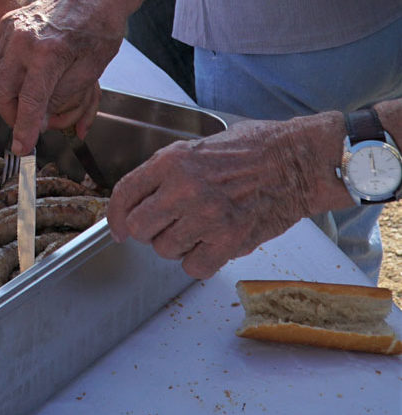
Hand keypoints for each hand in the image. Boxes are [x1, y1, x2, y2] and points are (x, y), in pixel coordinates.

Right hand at [0, 0, 124, 154]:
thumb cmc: (99, 30)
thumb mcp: (91, 71)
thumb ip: (61, 97)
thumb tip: (38, 118)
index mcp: (48, 52)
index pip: (29, 102)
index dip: (24, 129)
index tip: (21, 148)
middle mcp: (23, 39)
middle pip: (0, 91)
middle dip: (11, 114)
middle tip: (27, 124)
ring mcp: (11, 29)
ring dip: (7, 96)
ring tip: (27, 102)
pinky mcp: (6, 24)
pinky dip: (6, 75)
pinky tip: (25, 76)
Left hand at [106, 115, 351, 278]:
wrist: (299, 159)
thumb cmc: (253, 149)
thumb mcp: (197, 147)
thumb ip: (166, 173)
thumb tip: (141, 201)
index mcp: (171, 161)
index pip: (124, 194)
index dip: (115, 217)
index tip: (118, 229)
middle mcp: (184, 188)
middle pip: (139, 228)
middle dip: (149, 231)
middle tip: (167, 226)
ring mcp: (206, 215)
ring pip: (164, 250)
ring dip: (177, 246)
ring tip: (199, 229)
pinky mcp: (229, 239)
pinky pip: (193, 267)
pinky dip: (200, 261)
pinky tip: (213, 245)